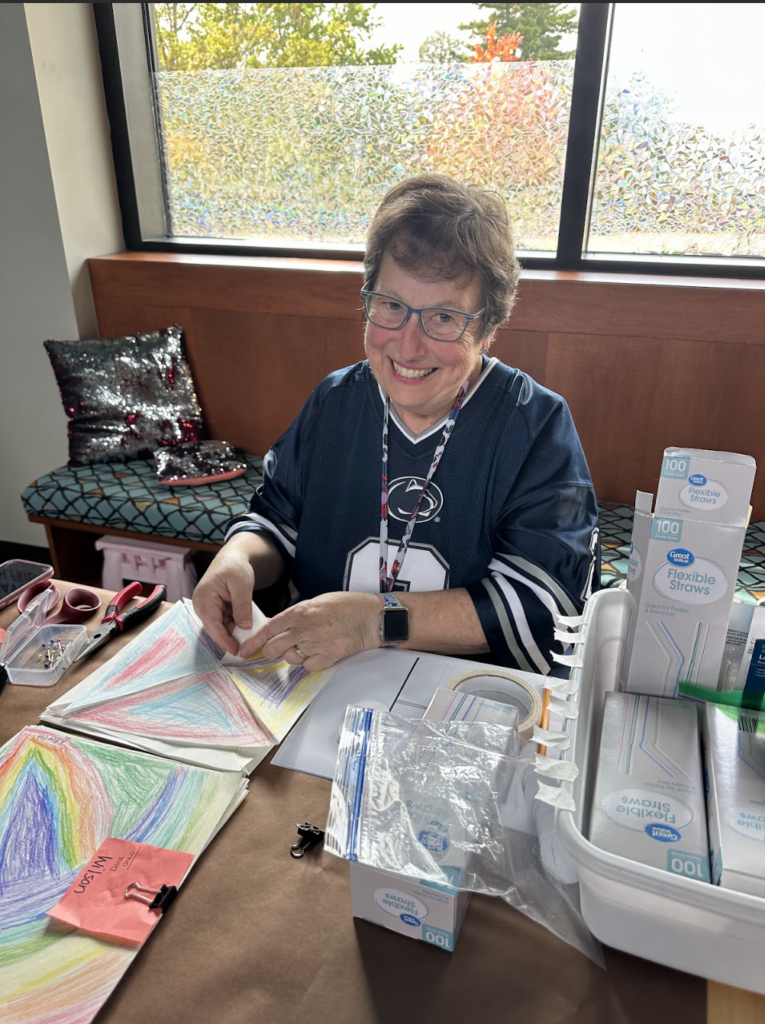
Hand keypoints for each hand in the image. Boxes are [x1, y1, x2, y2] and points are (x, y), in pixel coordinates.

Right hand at [192, 539, 256, 655]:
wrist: (233, 558)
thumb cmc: (234, 567)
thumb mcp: (242, 585)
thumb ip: (242, 606)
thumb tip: (245, 627)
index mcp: (204, 599)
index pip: (212, 625)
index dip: (224, 640)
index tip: (236, 651)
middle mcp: (202, 606)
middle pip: (216, 629)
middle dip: (231, 638)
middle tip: (248, 648)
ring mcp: (208, 609)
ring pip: (222, 628)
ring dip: (235, 632)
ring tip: (251, 637)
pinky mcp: (216, 611)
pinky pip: (226, 622)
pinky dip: (236, 625)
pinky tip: (247, 627)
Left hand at [241, 591, 380, 669]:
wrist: (371, 616)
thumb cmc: (347, 606)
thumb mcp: (317, 602)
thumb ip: (297, 615)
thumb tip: (281, 628)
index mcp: (299, 611)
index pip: (268, 629)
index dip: (253, 641)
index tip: (243, 650)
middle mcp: (304, 628)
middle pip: (273, 648)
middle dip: (272, 651)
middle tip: (279, 649)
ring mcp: (315, 643)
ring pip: (290, 659)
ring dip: (295, 655)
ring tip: (311, 645)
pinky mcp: (327, 657)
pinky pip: (308, 666)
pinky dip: (312, 662)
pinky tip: (322, 651)